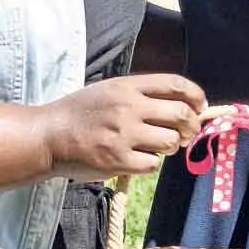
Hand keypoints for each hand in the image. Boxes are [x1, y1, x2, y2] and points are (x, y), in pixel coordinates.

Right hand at [40, 75, 205, 179]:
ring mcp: (123, 135)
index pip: (175, 84)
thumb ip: (143, 96)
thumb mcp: (109, 91)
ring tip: (155, 146)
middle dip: (191, 126)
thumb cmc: (81, 113)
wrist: (48, 136)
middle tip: (186, 133)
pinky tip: (136, 158)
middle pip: (181, 114)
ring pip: (170, 141)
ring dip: (169, 146)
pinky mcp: (118, 160)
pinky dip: (150, 163)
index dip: (196, 96)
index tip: (200, 106)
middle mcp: (128, 108)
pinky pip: (153, 164)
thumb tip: (185, 107)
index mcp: (127, 87)